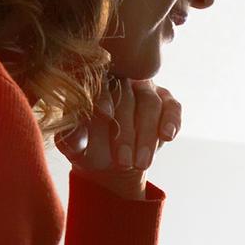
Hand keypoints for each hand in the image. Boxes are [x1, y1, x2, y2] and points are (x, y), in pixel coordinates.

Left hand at [56, 78, 181, 199]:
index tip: (104, 117)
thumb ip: (72, 137)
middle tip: (124, 162)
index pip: (100, 85)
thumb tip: (74, 129)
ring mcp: (147, 90)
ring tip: (141, 163)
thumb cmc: (88, 147)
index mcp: (95, 84)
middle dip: (127, 133)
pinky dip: (171, 121)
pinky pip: (173, 107)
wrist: (112, 160)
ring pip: (151, 104)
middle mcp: (123, 80)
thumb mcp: (75, 147)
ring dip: (147, 136)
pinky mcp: (167, 102)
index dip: (104, 99)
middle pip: (128, 98)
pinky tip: (167, 136)